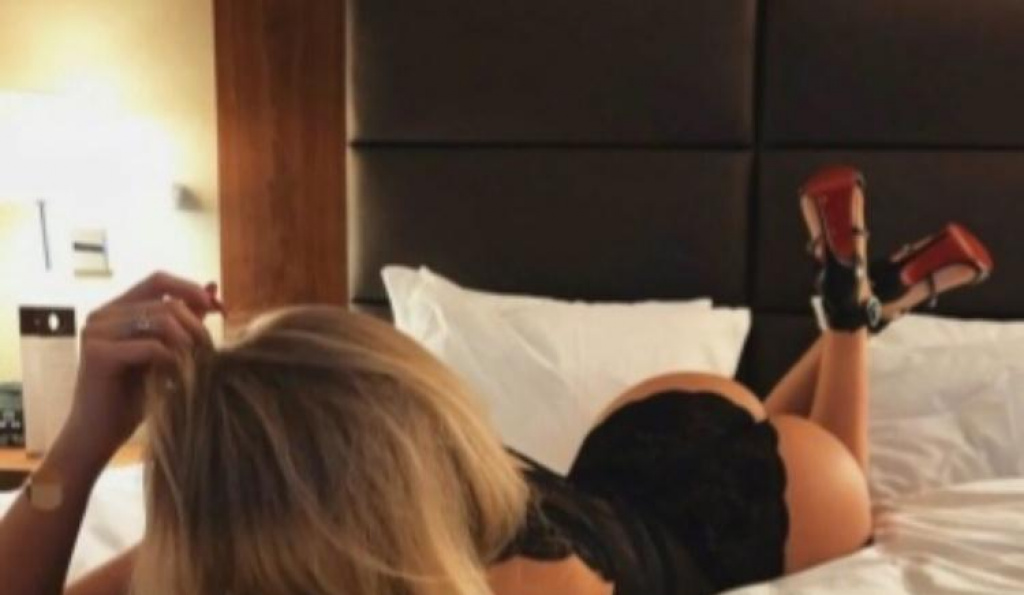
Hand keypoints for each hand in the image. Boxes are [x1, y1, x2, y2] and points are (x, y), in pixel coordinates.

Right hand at [60, 272, 218, 467]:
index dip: (193, 290)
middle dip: (197, 327)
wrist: (100, 434)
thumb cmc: (136, 394)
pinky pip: (151, 347)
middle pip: (167, 303)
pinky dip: (172, 362)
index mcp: (117, 308)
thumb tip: (213, 287)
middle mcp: (102, 314)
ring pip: (162, 322)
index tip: (221, 310)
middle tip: (209, 353)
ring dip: (187, 345)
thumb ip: (185, 320)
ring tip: (194, 368)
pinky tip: (175, 380)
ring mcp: (96, 332)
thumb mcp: (167, 351)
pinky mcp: (97, 354)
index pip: (160, 280)